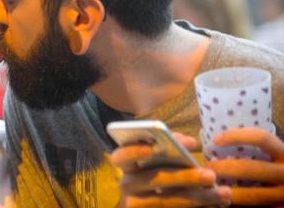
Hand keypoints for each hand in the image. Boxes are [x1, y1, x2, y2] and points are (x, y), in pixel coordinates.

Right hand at [110, 133, 231, 207]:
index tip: (151, 148)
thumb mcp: (160, 160)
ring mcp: (136, 205)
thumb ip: (171, 147)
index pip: (119, 156)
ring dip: (199, 197)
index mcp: (127, 166)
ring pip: (167, 202)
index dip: (132, 151)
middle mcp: (127, 185)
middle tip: (210, 175)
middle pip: (153, 180)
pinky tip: (217, 206)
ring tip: (224, 193)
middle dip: (184, 177)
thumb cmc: (159, 174)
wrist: (151, 205)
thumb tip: (188, 141)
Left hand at [204, 127, 283, 206]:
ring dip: (229, 192)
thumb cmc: (274, 167)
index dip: (236, 136)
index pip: (261, 138)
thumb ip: (253, 150)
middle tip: (205, 169)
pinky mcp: (280, 207)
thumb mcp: (271, 155)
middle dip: (224, 168)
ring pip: (254, 195)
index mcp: (283, 152)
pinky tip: (226, 203)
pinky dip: (239, 207)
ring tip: (212, 188)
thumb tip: (216, 142)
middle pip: (251, 168)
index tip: (215, 140)